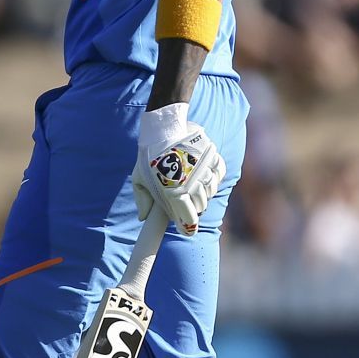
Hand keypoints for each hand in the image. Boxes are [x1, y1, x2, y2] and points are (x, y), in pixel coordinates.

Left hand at [131, 104, 225, 234]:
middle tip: (185, 202)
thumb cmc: (148, 155)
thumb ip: (143, 199)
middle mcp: (192, 183)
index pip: (188, 219)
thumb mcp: (139, 178)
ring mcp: (204, 170)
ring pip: (210, 191)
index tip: (188, 229)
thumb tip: (143, 217)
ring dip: (203, 193)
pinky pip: (219, 174)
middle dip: (193, 208)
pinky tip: (204, 176)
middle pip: (200, 206)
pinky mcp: (212, 157)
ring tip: (192, 186)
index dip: (188, 226)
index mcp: (174, 192)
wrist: (163, 127)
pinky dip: (214, 177)